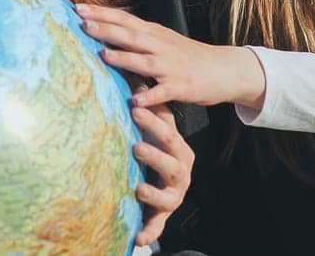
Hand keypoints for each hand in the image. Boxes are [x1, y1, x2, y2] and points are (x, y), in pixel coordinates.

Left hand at [76, 4, 265, 108]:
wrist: (223, 70)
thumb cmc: (185, 57)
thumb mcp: (161, 40)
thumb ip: (136, 37)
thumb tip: (103, 31)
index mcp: (153, 33)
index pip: (124, 18)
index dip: (101, 12)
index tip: (77, 7)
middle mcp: (160, 45)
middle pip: (130, 35)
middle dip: (106, 29)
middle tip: (82, 24)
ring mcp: (171, 66)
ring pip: (145, 60)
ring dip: (124, 58)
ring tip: (103, 56)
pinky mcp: (181, 87)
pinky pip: (163, 92)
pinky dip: (150, 95)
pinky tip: (136, 101)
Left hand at [129, 102, 193, 247]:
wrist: (169, 182)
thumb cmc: (160, 149)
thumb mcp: (159, 129)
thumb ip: (150, 108)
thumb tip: (135, 75)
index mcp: (179, 150)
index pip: (168, 133)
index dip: (153, 121)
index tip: (134, 108)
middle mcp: (180, 173)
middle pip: (171, 163)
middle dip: (155, 154)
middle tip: (136, 146)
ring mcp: (173, 195)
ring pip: (167, 196)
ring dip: (153, 193)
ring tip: (138, 188)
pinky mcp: (163, 214)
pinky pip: (157, 225)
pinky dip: (150, 232)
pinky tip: (138, 239)